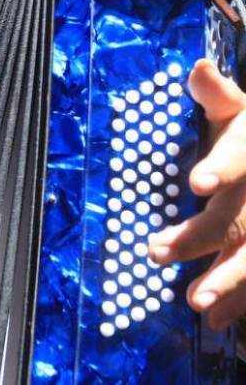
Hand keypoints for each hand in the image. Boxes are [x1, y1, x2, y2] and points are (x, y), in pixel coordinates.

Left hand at [148, 59, 245, 329]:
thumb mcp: (242, 113)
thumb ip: (217, 96)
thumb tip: (198, 68)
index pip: (242, 154)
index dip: (224, 167)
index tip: (197, 181)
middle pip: (241, 218)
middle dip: (201, 236)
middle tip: (154, 251)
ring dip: (228, 281)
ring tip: (193, 302)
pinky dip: (241, 303)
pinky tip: (217, 322)